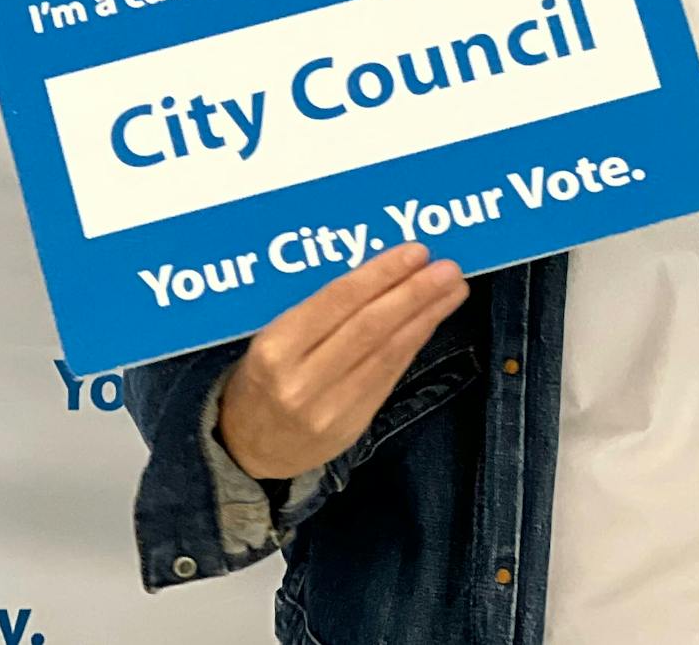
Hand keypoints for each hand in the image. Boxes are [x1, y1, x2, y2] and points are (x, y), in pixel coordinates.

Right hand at [217, 241, 468, 482]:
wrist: (245, 448)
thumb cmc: (259, 377)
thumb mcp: (269, 338)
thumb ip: (315, 310)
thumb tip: (378, 270)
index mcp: (275, 348)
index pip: (337, 302)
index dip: (381, 274)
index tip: (416, 251)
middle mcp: (302, 380)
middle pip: (369, 328)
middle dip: (415, 293)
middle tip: (448, 268)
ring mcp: (329, 409)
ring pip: (387, 353)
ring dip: (426, 317)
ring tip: (453, 290)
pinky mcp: (351, 427)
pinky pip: (388, 377)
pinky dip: (413, 344)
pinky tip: (431, 321)